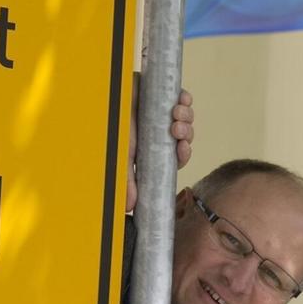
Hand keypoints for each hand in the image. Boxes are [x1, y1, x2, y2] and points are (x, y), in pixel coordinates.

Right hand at [126, 74, 193, 211]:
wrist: (115, 96)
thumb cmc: (117, 125)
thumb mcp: (123, 156)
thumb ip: (128, 180)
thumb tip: (129, 207)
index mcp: (156, 147)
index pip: (177, 157)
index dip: (184, 154)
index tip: (182, 149)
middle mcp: (163, 132)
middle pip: (185, 138)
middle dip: (186, 135)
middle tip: (177, 130)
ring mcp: (166, 113)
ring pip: (187, 120)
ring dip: (186, 118)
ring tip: (175, 114)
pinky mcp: (168, 96)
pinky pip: (185, 100)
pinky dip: (185, 100)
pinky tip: (180, 101)